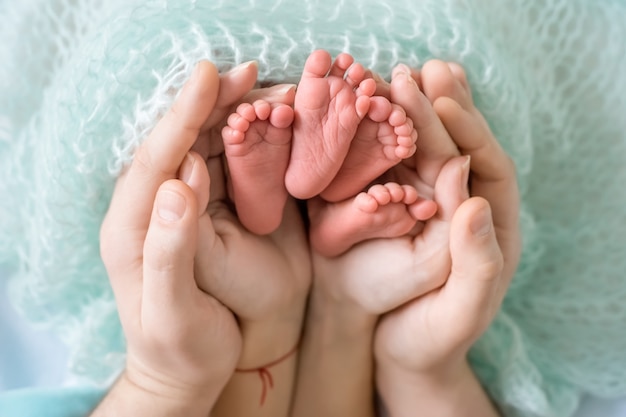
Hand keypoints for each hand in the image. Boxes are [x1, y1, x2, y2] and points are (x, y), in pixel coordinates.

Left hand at [99, 61, 239, 412]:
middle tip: (247, 71)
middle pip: (180, 143)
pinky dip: (250, 142)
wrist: (188, 370)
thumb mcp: (172, 311)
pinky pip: (226, 169)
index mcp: (132, 228)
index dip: (181, 115)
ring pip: (206, 149)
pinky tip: (272, 124)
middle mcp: (153, 209)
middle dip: (212, 104)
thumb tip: (178, 185)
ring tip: (268, 89)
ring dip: (235, 116)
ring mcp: (181, 210)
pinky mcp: (207, 214)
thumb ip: (168, 249)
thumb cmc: (180, 347)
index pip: (155, 160)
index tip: (207, 76)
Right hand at [372, 60, 517, 416]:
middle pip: (455, 148)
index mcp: (490, 226)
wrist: (396, 352)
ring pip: (422, 150)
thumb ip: (477, 262)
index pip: (489, 166)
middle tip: (425, 69)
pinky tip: (366, 109)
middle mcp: (460, 208)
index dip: (470, 131)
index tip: (445, 102)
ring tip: (397, 73)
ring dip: (410, 113)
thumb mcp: (460, 311)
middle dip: (440, 109)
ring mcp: (426, 206)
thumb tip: (473, 201)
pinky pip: (390, 166)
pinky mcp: (394, 208)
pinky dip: (379, 136)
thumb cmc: (431, 338)